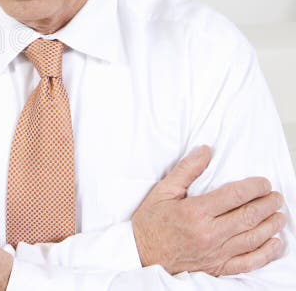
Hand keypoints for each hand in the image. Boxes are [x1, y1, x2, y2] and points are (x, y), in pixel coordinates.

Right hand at [131, 145, 284, 275]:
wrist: (140, 253)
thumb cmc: (150, 222)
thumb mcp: (163, 190)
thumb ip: (187, 170)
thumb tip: (205, 151)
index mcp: (196, 212)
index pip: (235, 196)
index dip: (254, 187)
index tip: (263, 183)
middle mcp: (209, 233)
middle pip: (249, 216)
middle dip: (267, 204)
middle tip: (276, 196)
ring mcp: (215, 252)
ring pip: (253, 238)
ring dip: (271, 225)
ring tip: (279, 214)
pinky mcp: (217, 267)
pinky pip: (248, 262)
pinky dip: (265, 253)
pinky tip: (273, 243)